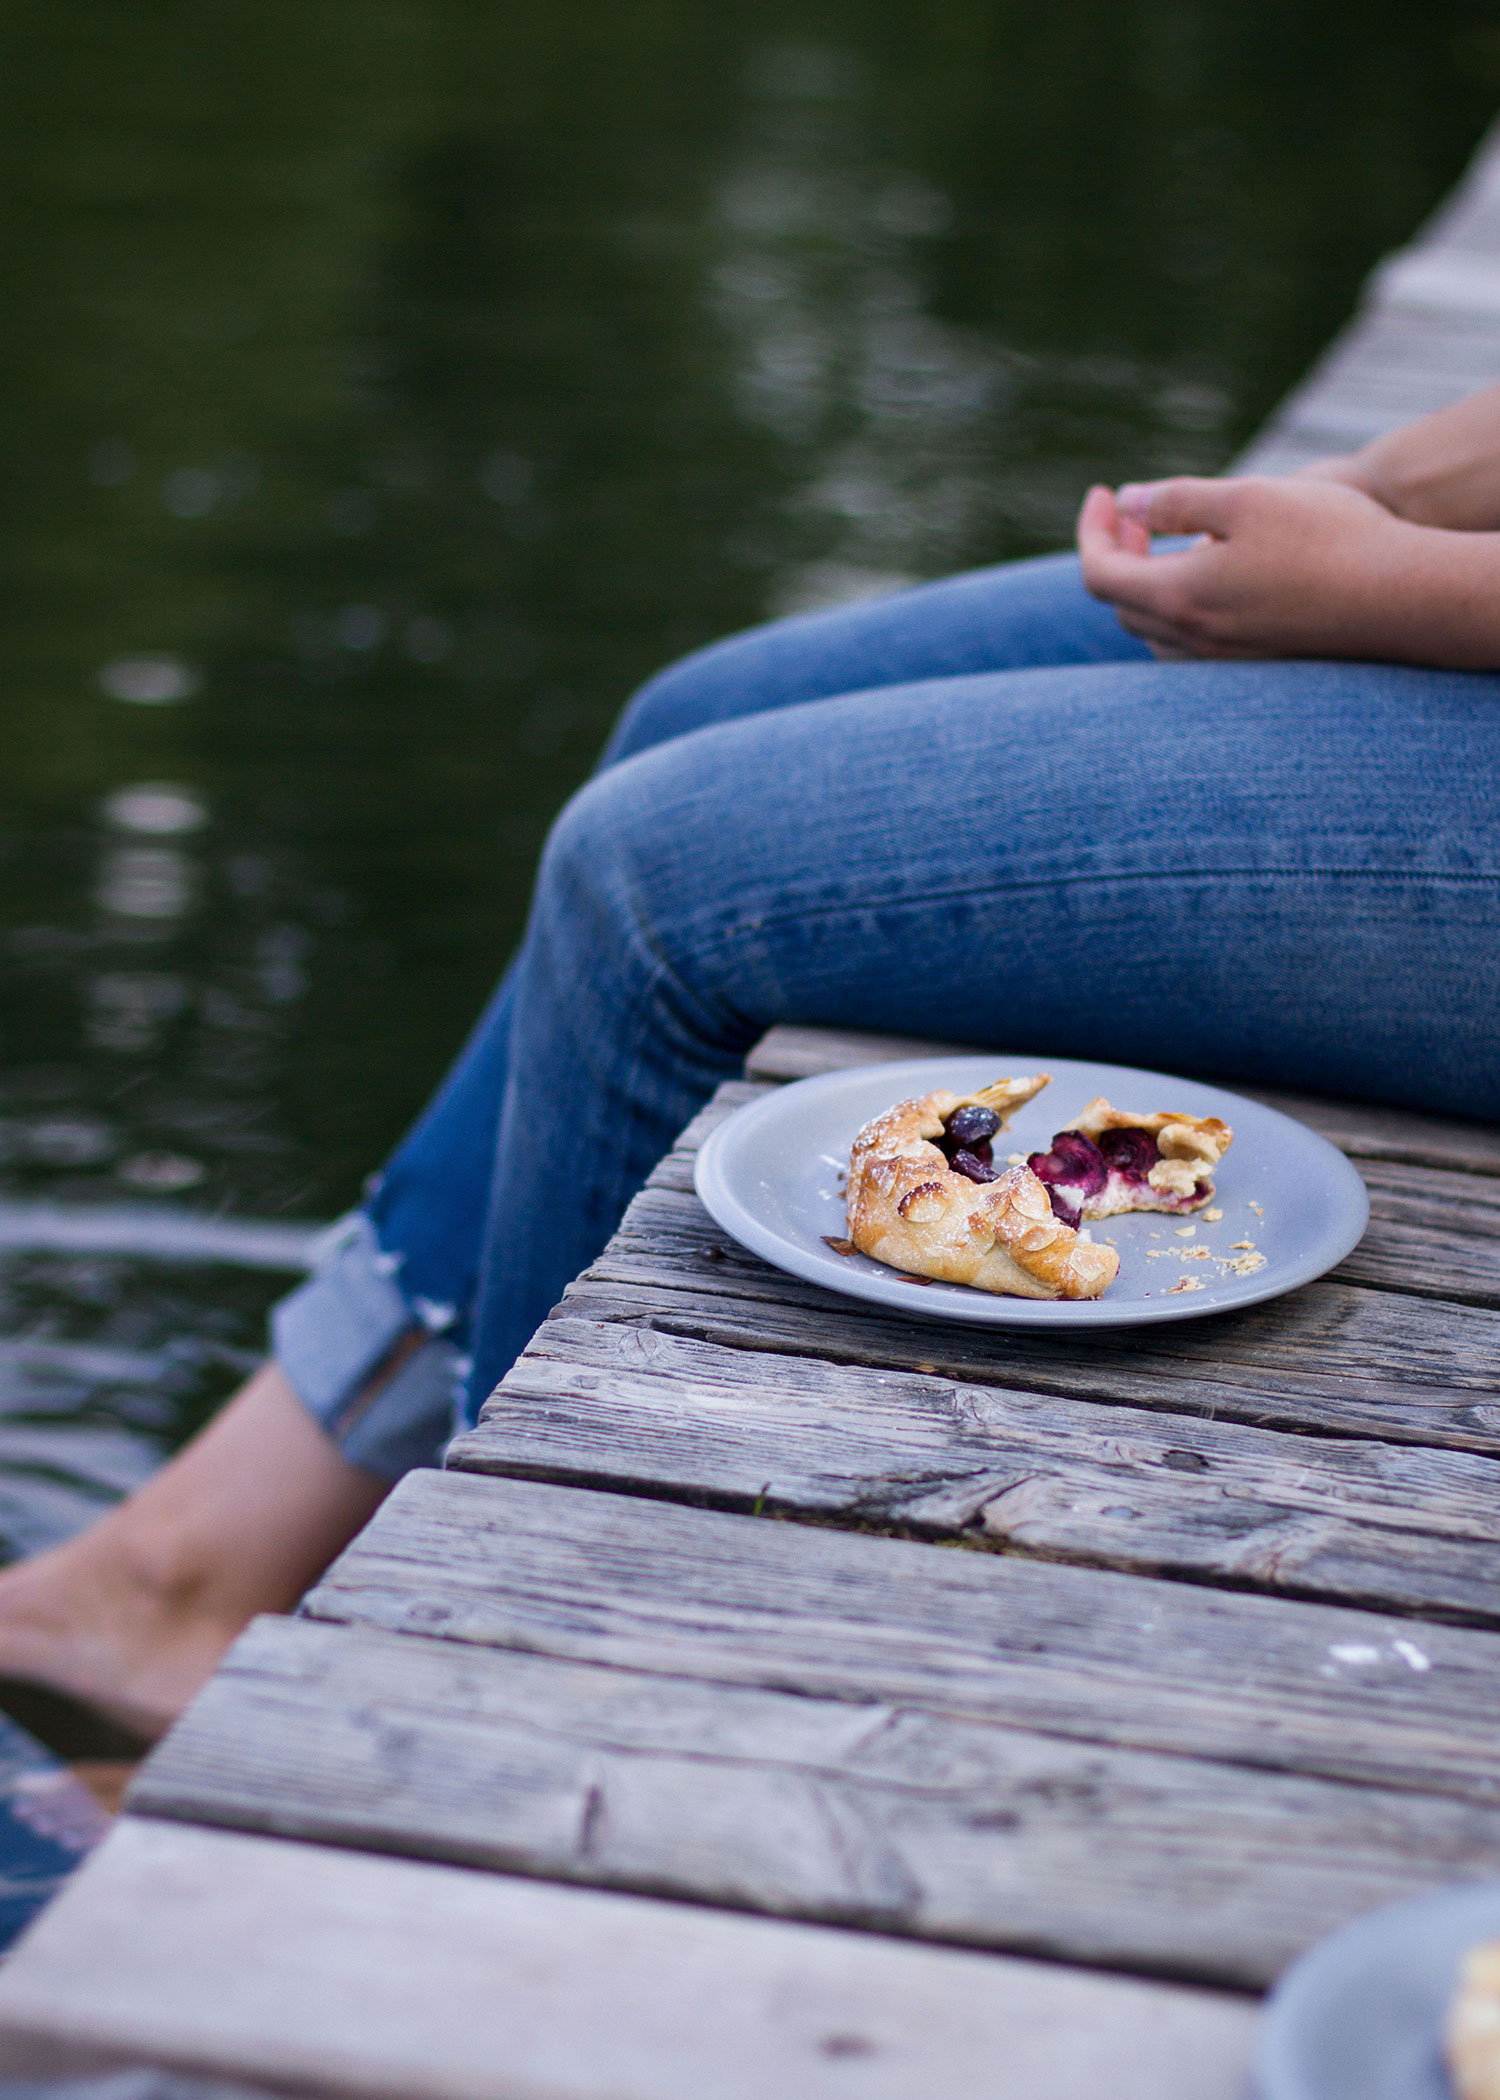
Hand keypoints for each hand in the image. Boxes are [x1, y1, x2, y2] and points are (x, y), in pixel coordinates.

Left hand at [1076, 474, 1433, 661]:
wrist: (1403, 597)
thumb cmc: (1328, 538)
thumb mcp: (1246, 498)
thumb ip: (1175, 501)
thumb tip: (1126, 501)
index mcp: (1180, 598)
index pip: (1098, 574)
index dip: (1091, 530)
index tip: (1103, 493)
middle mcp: (1194, 641)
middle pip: (1123, 603)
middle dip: (1119, 552)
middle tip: (1138, 512)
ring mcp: (1224, 661)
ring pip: (1155, 630)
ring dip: (1147, 584)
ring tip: (1172, 540)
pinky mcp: (1254, 667)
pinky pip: (1191, 646)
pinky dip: (1180, 609)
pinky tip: (1214, 576)